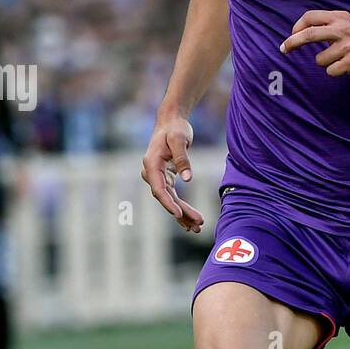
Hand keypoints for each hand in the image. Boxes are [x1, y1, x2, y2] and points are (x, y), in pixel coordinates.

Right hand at [141, 116, 204, 232]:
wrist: (171, 121)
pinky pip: (173, 196)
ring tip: (197, 227)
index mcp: (151, 164)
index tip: (179, 214)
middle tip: (198, 224)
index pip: (159, 189)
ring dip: (183, 214)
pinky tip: (190, 221)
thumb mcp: (180, 139)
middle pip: (166, 198)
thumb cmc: (175, 128)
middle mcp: (151, 172)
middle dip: (181, 212)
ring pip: (170, 200)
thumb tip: (188, 179)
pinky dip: (181, 208)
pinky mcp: (166, 178)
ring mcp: (157, 176)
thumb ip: (183, 159)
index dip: (169, 203)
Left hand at [282, 9, 349, 80]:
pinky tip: (348, 67)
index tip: (291, 36)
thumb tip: (298, 32)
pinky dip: (335, 71)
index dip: (297, 27)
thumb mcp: (347, 25)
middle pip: (309, 34)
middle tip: (284, 49)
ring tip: (341, 60)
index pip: (311, 16)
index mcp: (341, 17)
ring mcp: (348, 45)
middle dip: (293, 42)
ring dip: (326, 63)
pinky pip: (330, 71)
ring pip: (319, 59)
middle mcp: (344, 28)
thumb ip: (327, 25)